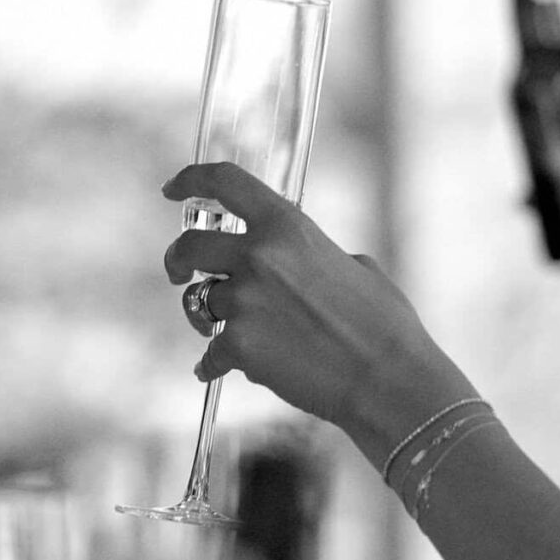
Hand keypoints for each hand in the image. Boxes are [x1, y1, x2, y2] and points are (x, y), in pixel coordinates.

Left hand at [162, 162, 474, 466]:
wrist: (387, 379)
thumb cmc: (384, 325)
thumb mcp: (355, 266)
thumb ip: (315, 256)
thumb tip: (302, 264)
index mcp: (288, 226)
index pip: (226, 183)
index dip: (191, 179)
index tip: (172, 188)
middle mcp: (259, 256)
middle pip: (190, 246)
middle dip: (178, 260)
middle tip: (178, 272)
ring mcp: (245, 301)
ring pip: (201, 302)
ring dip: (210, 317)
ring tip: (229, 334)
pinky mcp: (238, 346)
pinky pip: (210, 353)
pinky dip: (214, 364)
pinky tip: (219, 370)